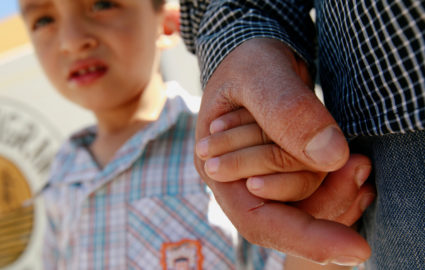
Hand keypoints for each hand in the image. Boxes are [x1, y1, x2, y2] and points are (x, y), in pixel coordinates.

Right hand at [195, 38, 368, 264]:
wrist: (258, 61)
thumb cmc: (247, 62)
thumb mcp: (259, 73)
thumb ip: (286, 110)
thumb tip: (331, 156)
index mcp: (217, 167)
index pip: (257, 218)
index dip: (304, 238)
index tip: (356, 249)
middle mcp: (240, 181)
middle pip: (289, 215)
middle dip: (329, 198)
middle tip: (361, 164)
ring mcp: (266, 178)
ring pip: (309, 204)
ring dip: (339, 187)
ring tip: (361, 163)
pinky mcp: (289, 170)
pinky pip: (319, 189)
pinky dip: (342, 182)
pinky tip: (356, 167)